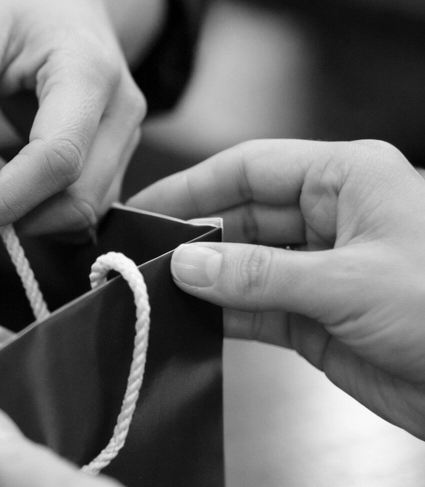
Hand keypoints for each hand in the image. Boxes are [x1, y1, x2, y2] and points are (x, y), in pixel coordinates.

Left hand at [0, 0, 161, 237]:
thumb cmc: (18, 4)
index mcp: (88, 72)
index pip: (57, 159)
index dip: (4, 200)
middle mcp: (122, 111)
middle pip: (78, 198)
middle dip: (12, 214)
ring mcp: (126, 137)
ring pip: (83, 210)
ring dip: (25, 213)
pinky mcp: (115, 156)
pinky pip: (81, 203)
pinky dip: (39, 206)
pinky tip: (7, 175)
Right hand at [129, 139, 424, 437]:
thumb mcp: (348, 283)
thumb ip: (258, 274)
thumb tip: (185, 264)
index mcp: (348, 179)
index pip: (250, 168)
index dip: (193, 186)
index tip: (143, 208)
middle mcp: (332, 217)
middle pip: (241, 216)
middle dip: (193, 237)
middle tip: (138, 258)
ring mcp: (324, 270)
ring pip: (244, 264)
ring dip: (203, 279)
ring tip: (151, 289)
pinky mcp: (319, 318)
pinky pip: (256, 307)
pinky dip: (223, 313)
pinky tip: (188, 317)